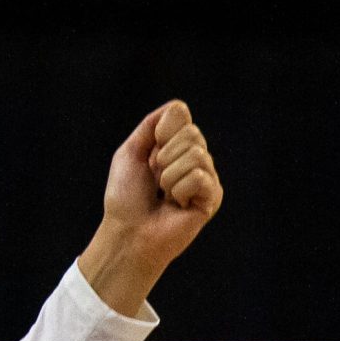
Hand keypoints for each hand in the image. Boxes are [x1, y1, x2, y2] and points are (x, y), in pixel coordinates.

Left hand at [77, 100, 222, 315]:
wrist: (127, 233)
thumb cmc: (125, 197)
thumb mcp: (130, 153)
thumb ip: (151, 126)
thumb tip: (176, 108)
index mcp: (175, 146)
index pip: (180, 114)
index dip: (161, 132)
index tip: (149, 157)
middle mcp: (194, 158)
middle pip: (191, 132)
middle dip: (164, 156)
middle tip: (156, 181)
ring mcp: (206, 177)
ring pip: (197, 154)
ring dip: (169, 176)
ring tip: (165, 195)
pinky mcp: (213, 196)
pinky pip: (200, 176)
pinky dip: (180, 189)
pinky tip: (178, 205)